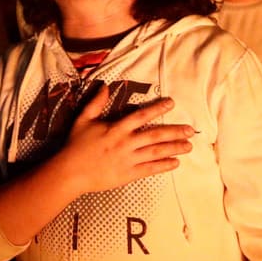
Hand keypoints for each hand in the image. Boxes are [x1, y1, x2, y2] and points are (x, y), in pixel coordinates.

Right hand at [59, 85, 193, 194]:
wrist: (70, 172)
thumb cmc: (75, 145)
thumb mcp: (83, 119)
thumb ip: (95, 103)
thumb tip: (104, 85)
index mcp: (116, 128)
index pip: (141, 116)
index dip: (157, 108)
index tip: (172, 104)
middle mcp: (126, 143)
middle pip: (155, 135)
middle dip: (174, 132)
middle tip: (191, 130)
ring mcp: (128, 159)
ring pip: (156, 152)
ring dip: (174, 149)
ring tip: (189, 146)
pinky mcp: (128, 174)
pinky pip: (150, 169)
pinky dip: (163, 166)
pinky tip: (175, 163)